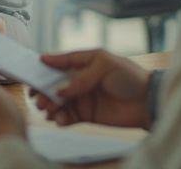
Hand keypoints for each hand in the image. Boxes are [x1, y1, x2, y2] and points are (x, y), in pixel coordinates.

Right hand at [32, 49, 150, 128]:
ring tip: (48, 110)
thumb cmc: (129, 77)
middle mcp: (81, 79)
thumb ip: (81, 78)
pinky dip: (60, 119)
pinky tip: (60, 120)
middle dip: (43, 90)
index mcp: (86, 62)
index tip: (33, 66)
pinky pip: (67, 117)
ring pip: (58, 101)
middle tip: (38, 97)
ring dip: (49, 105)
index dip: (48, 63)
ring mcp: (82, 97)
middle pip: (55, 83)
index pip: (62, 61)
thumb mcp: (105, 66)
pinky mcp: (86, 115)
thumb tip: (60, 91)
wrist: (147, 102)